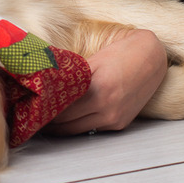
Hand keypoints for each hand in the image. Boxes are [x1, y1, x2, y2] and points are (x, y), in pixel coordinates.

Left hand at [45, 28, 167, 134]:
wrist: (152, 57)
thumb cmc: (121, 53)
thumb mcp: (92, 62)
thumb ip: (71, 78)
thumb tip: (45, 85)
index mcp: (97, 90)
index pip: (60, 109)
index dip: (43, 109)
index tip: (30, 106)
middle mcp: (107, 109)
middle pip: (65, 123)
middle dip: (48, 119)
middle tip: (33, 113)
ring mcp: (115, 118)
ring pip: (77, 129)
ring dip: (61, 125)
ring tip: (45, 117)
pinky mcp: (120, 123)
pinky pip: (92, 128)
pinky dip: (78, 124)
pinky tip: (68, 117)